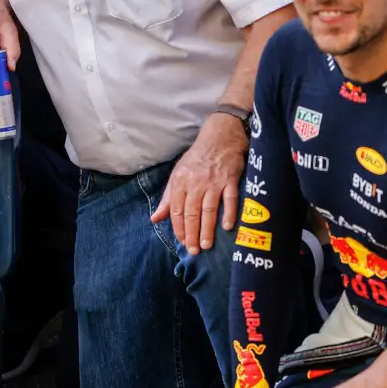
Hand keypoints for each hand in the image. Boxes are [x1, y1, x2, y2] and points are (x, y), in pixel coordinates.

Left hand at [152, 112, 246, 253]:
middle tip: (194, 250)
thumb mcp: (178, 175)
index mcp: (180, 182)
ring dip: (207, 229)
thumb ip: (168, 199)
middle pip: (191, 213)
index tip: (182, 242)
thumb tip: (155, 218)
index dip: (178, 228)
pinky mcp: (230, 179)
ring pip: (208, 209)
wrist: (219, 137)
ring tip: (207, 245)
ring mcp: (213, 182)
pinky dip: (228, 213)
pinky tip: (227, 227)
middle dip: (192, 234)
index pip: (176, 210)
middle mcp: (195, 183)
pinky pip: (230, 199)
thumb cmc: (197, 159)